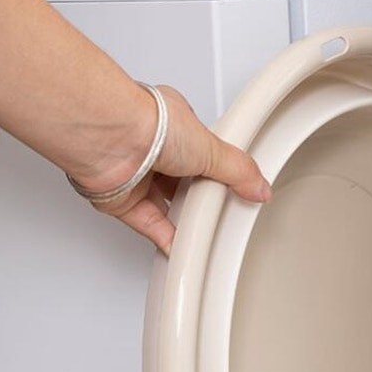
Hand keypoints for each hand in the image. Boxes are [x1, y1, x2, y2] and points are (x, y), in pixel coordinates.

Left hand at [85, 85, 270, 255]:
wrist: (110, 140)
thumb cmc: (148, 124)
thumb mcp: (212, 146)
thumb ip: (239, 170)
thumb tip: (260, 187)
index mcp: (174, 125)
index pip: (202, 151)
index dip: (218, 169)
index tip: (237, 187)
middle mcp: (152, 149)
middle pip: (185, 181)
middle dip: (202, 196)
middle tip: (222, 209)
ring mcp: (137, 175)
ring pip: (166, 205)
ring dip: (184, 219)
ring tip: (205, 229)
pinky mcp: (123, 201)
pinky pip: (149, 225)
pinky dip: (166, 238)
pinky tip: (183, 247)